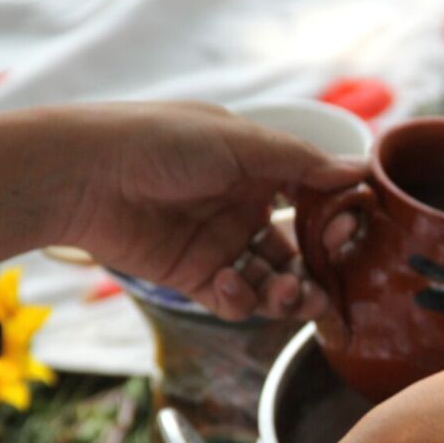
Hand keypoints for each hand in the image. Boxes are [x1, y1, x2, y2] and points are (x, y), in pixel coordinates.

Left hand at [57, 102, 364, 319]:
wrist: (83, 176)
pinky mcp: (194, 279)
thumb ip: (302, 163)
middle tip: (320, 282)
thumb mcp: (239, 142)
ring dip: (287, 294)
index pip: (313, 198)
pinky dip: (241, 300)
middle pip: (299, 250)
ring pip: (273, 282)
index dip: (333, 218)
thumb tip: (360, 170)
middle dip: (316, 271)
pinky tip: (229, 284)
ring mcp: (220, 245)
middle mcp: (243, 208)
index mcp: (257, 169)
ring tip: (285, 295)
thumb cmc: (158, 142)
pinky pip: (234, 300)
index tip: (345, 229)